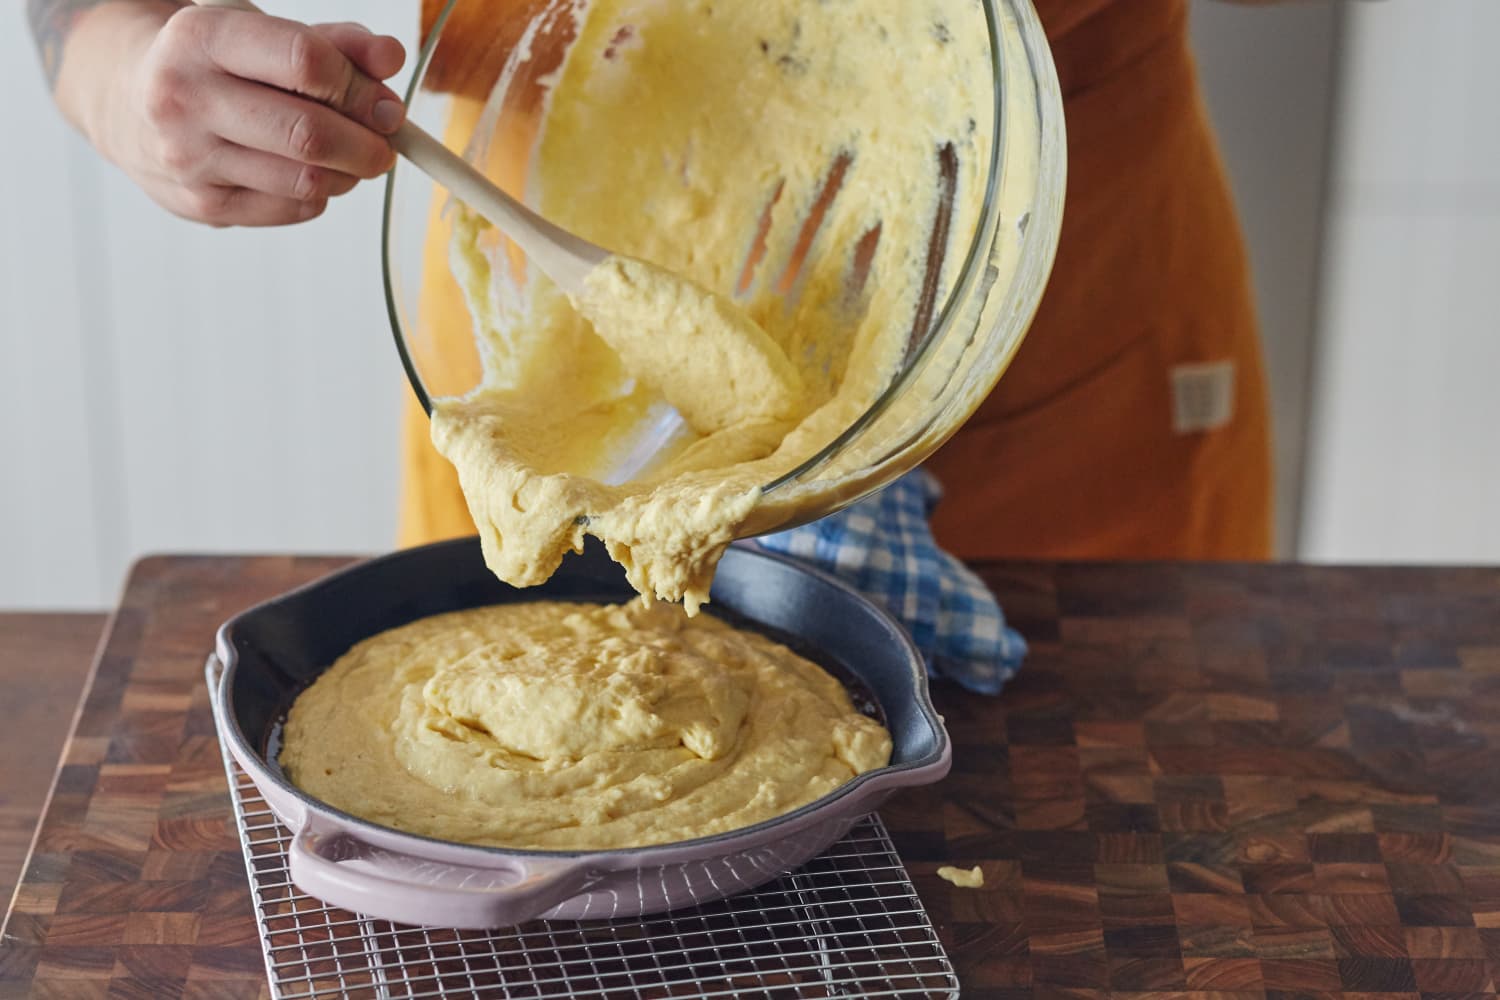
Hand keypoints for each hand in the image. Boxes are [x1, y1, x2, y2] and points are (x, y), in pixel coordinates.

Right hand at [81, 6, 406, 226]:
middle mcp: (185, 98)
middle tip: (386, 141)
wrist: (123, 97)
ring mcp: (188, 158)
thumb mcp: (262, 35)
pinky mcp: (201, 204)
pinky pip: (294, 209)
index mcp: (201, 38)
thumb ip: (333, 44)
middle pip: (310, 134)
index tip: (385, 104)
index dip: (361, 88)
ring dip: (349, 173)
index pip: (305, 63)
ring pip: (308, 181)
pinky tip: (311, 173)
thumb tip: (391, 58)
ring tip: (352, 157)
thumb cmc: (212, 63)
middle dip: (368, 143)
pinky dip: (320, 194)